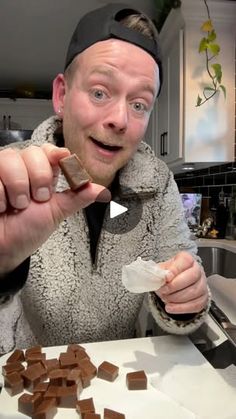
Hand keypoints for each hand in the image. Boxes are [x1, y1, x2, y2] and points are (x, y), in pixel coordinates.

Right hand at [0, 144, 109, 273]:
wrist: (4, 249)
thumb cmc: (26, 231)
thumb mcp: (55, 214)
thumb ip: (77, 198)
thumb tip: (102, 190)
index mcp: (42, 174)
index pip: (50, 151)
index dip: (57, 153)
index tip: (63, 158)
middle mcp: (22, 168)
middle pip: (33, 152)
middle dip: (38, 178)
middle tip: (37, 199)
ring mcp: (2, 172)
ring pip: (11, 158)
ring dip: (18, 187)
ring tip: (17, 205)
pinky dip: (0, 197)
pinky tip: (1, 207)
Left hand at [156, 251, 208, 313]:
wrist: (174, 285)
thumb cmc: (169, 275)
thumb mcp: (162, 269)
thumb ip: (159, 271)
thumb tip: (156, 276)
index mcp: (187, 260)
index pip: (185, 261)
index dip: (175, 269)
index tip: (166, 278)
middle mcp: (198, 270)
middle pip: (192, 276)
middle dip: (175, 286)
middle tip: (163, 290)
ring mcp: (202, 285)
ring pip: (194, 292)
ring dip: (176, 298)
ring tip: (165, 298)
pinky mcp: (203, 298)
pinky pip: (195, 305)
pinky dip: (181, 308)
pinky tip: (170, 307)